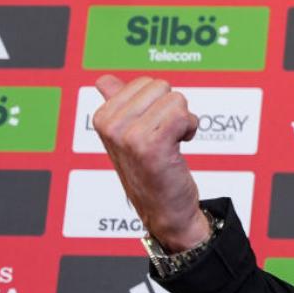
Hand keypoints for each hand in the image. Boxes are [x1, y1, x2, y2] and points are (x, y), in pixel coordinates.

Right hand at [92, 75, 209, 252]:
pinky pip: (182, 116)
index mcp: (103, 117)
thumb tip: (105, 81)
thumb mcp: (127, 136)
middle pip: (161, 86)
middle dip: (172, 108)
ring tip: (172, 143)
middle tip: (166, 136)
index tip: (152, 127)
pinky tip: (181, 145)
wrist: (165, 211)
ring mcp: (127, 136)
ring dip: (184, 120)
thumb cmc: (151, 172)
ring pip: (175, 100)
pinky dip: (190, 127)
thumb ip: (118, 106)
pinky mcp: (150, 147)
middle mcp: (110, 125)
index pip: (144, 82)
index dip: (158, 102)